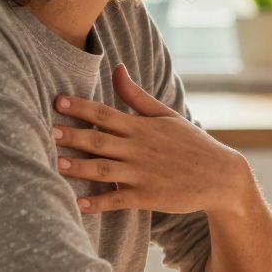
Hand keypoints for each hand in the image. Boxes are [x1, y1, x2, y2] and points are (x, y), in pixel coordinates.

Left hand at [53, 64, 250, 214]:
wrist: (222, 176)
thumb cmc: (192, 144)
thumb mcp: (167, 115)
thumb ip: (136, 95)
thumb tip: (116, 67)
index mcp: (142, 128)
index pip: (105, 114)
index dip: (80, 107)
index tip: (57, 101)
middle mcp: (140, 149)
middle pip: (99, 141)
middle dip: (73, 136)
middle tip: (48, 132)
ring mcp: (143, 174)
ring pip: (104, 170)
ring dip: (80, 168)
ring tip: (56, 164)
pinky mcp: (148, 197)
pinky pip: (118, 200)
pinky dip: (99, 203)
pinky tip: (80, 204)